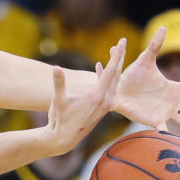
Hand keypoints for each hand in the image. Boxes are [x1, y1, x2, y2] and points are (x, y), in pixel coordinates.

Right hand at [47, 39, 125, 154]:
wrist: (64, 139)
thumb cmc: (60, 119)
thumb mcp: (58, 100)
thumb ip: (59, 83)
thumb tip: (56, 67)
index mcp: (97, 96)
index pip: (110, 71)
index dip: (116, 56)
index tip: (121, 42)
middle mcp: (105, 100)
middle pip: (116, 74)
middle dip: (119, 57)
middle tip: (122, 41)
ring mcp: (104, 104)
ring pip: (114, 81)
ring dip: (114, 66)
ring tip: (115, 52)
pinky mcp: (102, 107)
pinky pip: (108, 88)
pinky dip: (106, 76)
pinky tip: (99, 67)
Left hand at [113, 28, 179, 135]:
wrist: (117, 91)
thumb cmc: (132, 76)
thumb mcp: (145, 60)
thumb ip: (155, 45)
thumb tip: (163, 27)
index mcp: (174, 88)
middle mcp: (173, 101)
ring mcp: (165, 112)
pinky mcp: (155, 120)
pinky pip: (166, 129)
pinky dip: (172, 135)